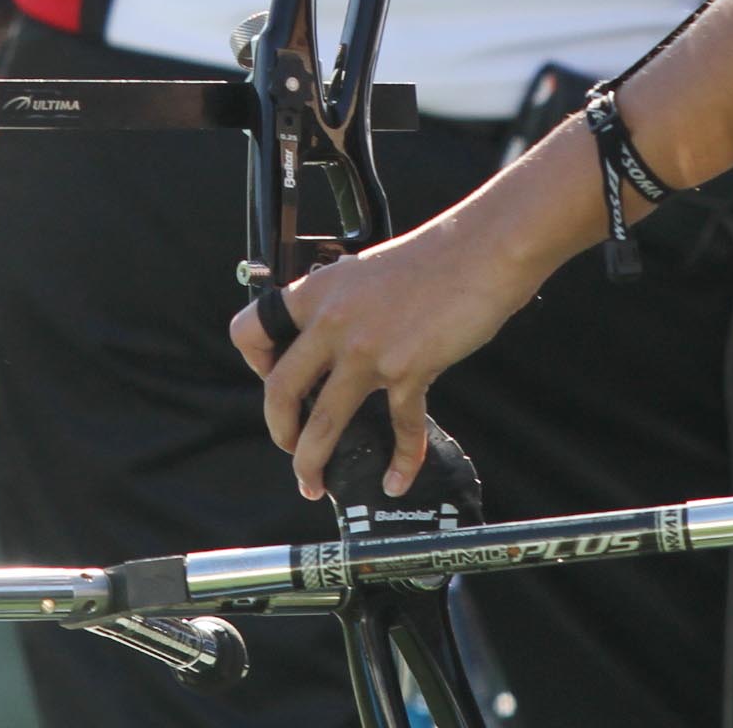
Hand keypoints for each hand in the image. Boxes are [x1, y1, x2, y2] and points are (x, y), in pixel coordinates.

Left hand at [227, 216, 534, 503]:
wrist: (482, 249)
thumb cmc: (430, 257)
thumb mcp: (364, 271)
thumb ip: (342, 305)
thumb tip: (332, 341)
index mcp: (317, 292)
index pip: (251, 329)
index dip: (255, 362)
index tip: (272, 379)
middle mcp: (333, 322)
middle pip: (279, 391)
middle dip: (280, 432)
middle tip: (290, 447)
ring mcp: (368, 349)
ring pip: (323, 423)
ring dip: (312, 462)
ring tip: (313, 484)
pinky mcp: (408, 369)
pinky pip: (399, 429)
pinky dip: (401, 461)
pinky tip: (397, 479)